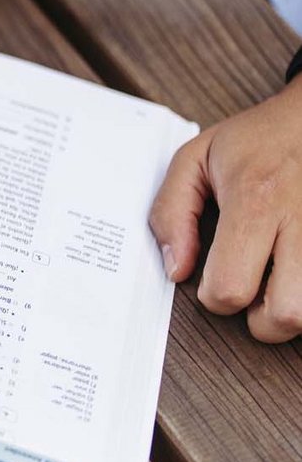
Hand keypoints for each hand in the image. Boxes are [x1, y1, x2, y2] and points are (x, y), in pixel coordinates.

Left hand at [150, 80, 301, 341]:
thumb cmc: (258, 140)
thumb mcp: (196, 159)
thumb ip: (171, 214)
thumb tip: (175, 268)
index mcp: (256, 202)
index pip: (231, 287)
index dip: (214, 296)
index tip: (214, 279)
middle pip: (287, 316)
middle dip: (261, 321)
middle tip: (253, 293)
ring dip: (294, 313)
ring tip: (281, 287)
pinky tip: (297, 274)